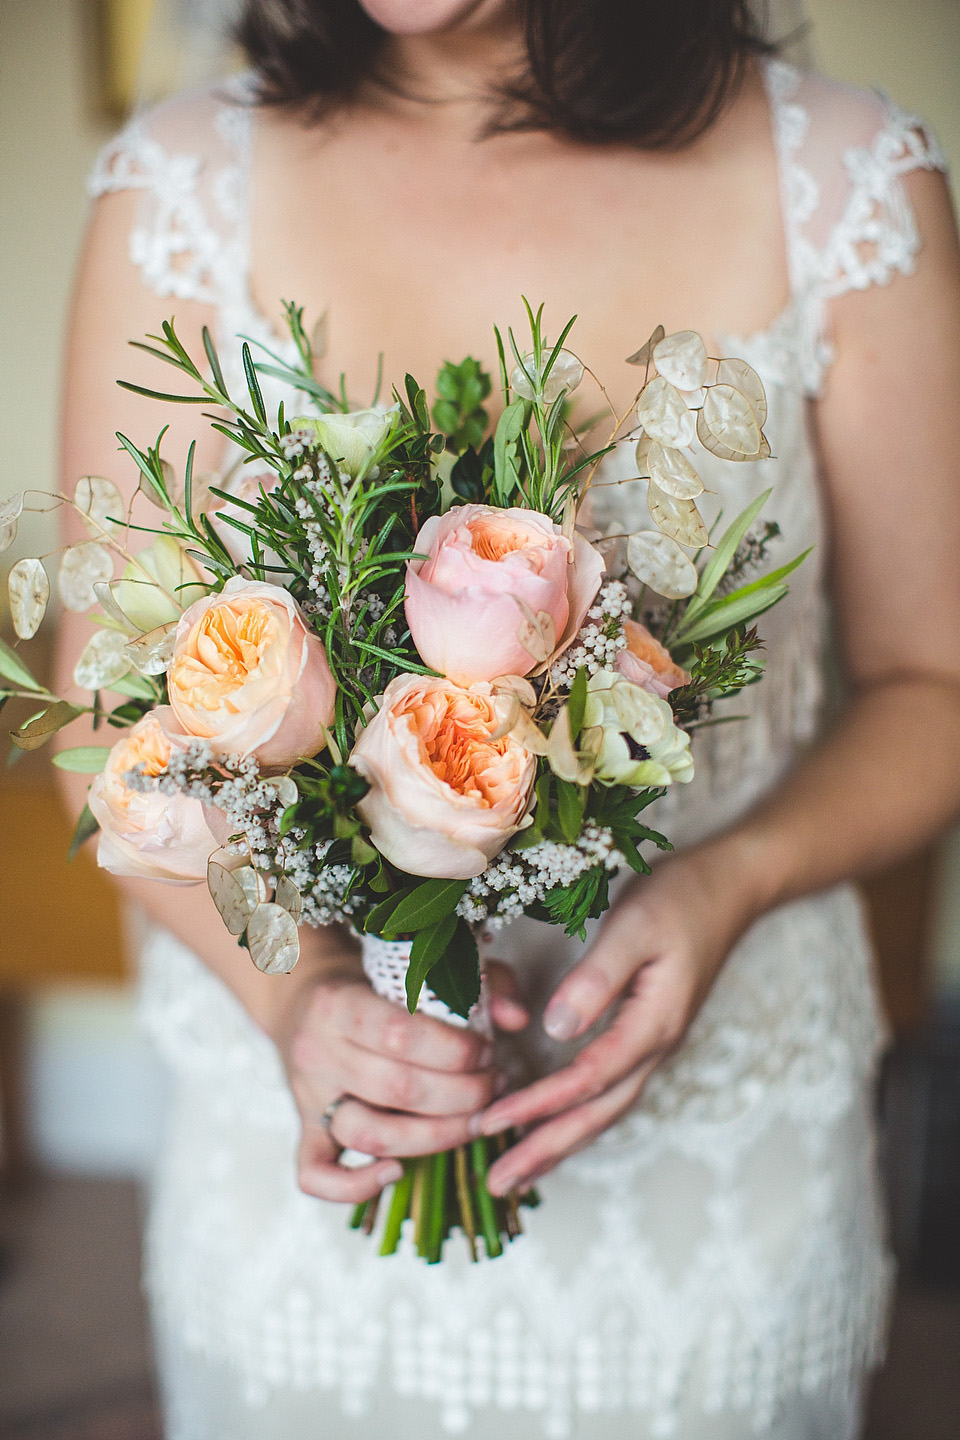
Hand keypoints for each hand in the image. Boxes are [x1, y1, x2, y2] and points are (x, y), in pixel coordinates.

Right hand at [275, 956, 528, 1205]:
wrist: (300, 997)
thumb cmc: (372, 982)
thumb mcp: (420, 968)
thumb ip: (476, 982)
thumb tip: (518, 1018)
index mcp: (339, 1003)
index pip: (400, 1034)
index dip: (455, 1051)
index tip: (488, 1052)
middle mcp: (318, 1052)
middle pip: (397, 1089)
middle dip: (463, 1095)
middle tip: (495, 1086)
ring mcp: (308, 1096)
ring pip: (369, 1134)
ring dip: (435, 1137)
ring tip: (474, 1121)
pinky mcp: (305, 1131)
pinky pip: (315, 1175)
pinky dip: (354, 1187)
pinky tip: (397, 1173)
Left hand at [477, 848, 753, 1196]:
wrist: (729, 888)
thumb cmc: (681, 899)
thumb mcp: (636, 926)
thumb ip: (597, 977)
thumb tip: (554, 1028)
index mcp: (653, 1024)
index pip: (588, 1079)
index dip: (539, 1104)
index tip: (491, 1121)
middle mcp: (655, 1046)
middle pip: (598, 1114)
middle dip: (546, 1149)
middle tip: (497, 1182)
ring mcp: (653, 1045)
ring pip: (604, 1110)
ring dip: (559, 1142)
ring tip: (515, 1172)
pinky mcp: (645, 1036)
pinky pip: (606, 1091)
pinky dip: (575, 1116)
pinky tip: (550, 1124)